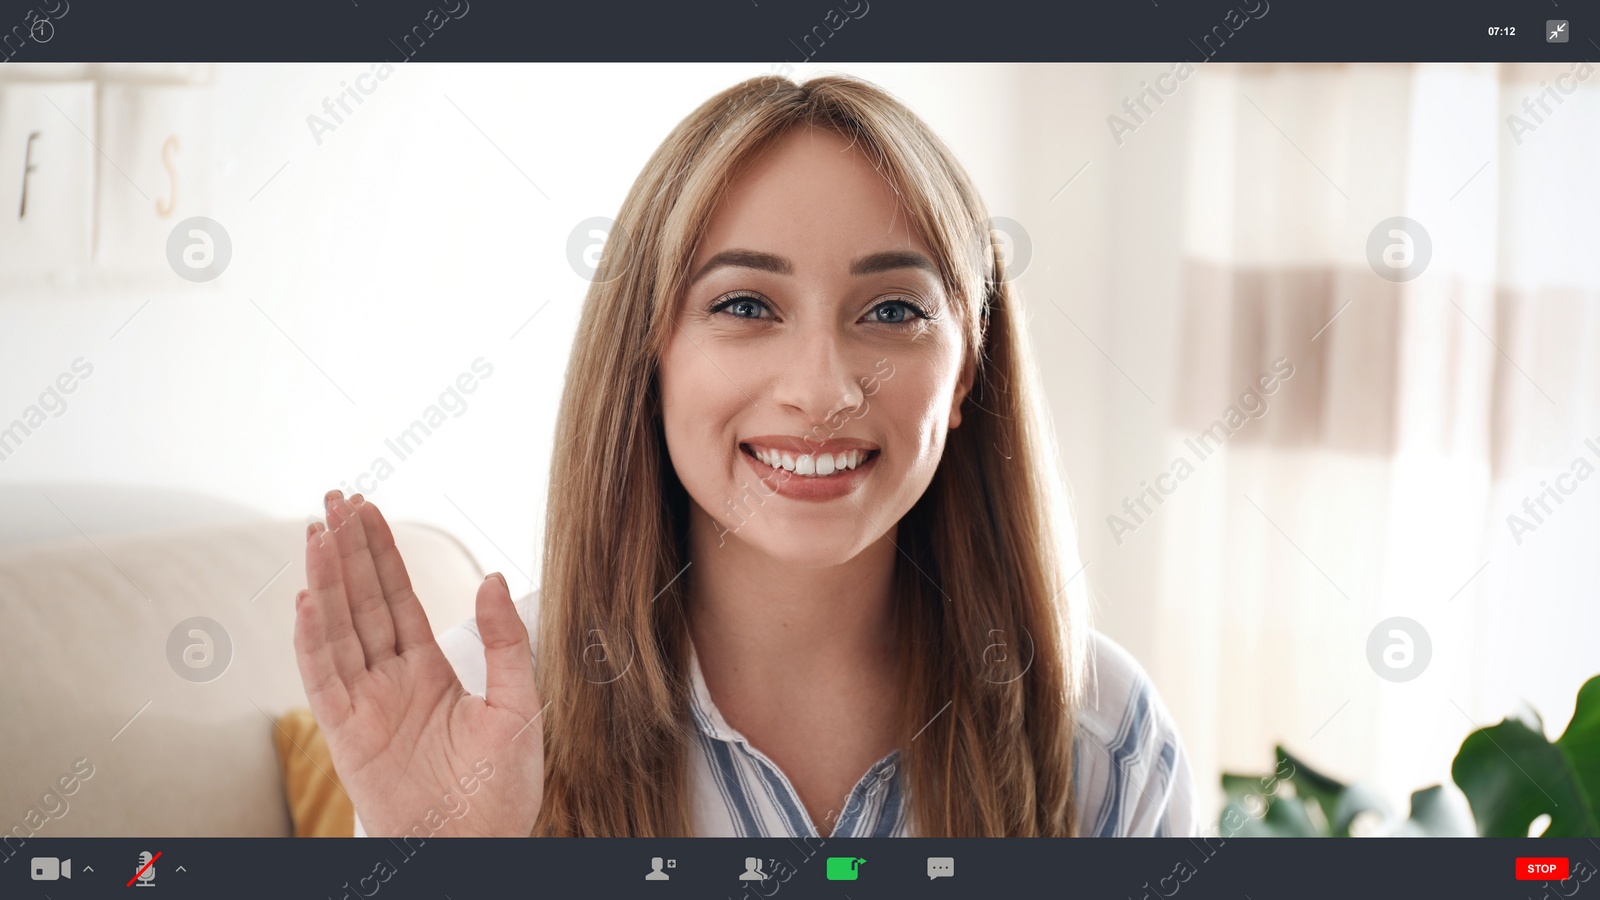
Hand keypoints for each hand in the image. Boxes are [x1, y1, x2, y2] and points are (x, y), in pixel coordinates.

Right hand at [293, 490, 542, 836]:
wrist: (475, 849)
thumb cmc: (500, 792)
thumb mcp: (520, 705)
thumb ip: (507, 641)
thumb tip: (489, 577)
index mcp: (428, 672)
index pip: (397, 599)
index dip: (381, 553)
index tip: (366, 509)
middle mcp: (389, 681)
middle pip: (361, 602)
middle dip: (347, 550)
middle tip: (333, 496)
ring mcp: (363, 705)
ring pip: (337, 629)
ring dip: (326, 580)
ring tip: (317, 530)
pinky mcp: (346, 734)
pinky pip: (323, 679)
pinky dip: (312, 640)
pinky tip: (306, 599)